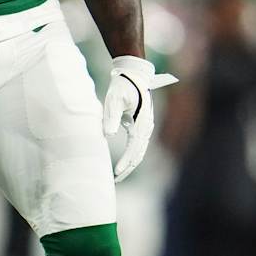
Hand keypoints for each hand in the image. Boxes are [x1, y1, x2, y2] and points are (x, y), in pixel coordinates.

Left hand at [103, 55, 176, 181]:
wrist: (133, 75)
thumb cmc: (122, 86)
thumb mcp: (114, 100)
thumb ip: (111, 117)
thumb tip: (108, 135)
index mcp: (142, 122)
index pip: (133, 148)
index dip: (125, 161)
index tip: (116, 172)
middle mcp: (147, 127)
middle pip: (139, 154)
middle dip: (128, 168)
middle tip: (116, 180)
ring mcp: (147, 127)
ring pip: (140, 151)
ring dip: (130, 164)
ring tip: (118, 175)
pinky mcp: (143, 125)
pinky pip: (139, 145)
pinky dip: (133, 156)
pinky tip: (125, 163)